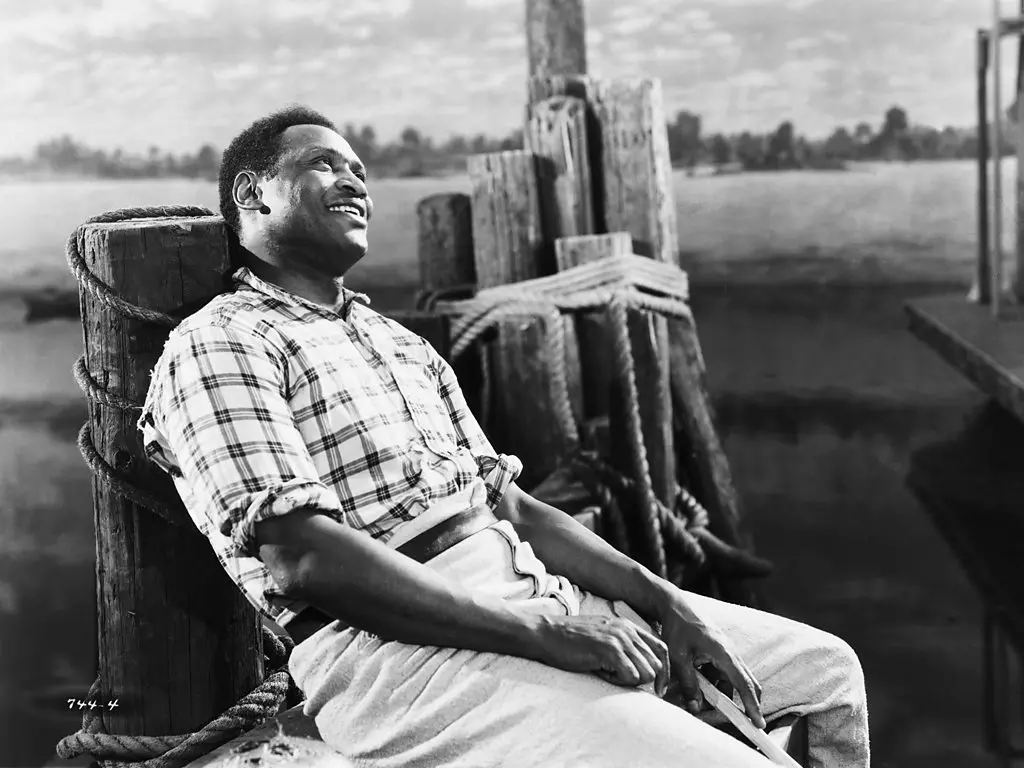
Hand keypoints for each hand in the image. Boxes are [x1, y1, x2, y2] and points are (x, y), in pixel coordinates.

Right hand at [530, 614, 669, 693]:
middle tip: (616, 676)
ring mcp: (620, 639)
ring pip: (646, 673)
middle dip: (641, 678)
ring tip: (606, 672)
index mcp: (628, 626)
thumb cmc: (570, 640)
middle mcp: (628, 630)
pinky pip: (631, 677)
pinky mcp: (610, 649)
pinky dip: (617, 681)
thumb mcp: (603, 637)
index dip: (664, 671)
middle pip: (657, 665)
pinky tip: (600, 672)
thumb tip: (641, 670)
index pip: (662, 649)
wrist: (546, 634)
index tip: (658, 689)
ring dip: (628, 680)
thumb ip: (623, 647)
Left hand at [658, 592, 764, 727]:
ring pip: (733, 680)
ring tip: (705, 702)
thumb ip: (688, 683)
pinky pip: (724, 673)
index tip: (758, 723)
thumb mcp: (679, 657)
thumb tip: (696, 708)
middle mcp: (730, 653)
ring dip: (724, 694)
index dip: (751, 705)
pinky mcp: (720, 652)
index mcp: (724, 653)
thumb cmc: (677, 627)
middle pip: (746, 683)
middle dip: (746, 703)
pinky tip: (701, 686)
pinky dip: (716, 684)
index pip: (743, 684)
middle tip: (744, 723)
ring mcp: (727, 652)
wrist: (675, 605)